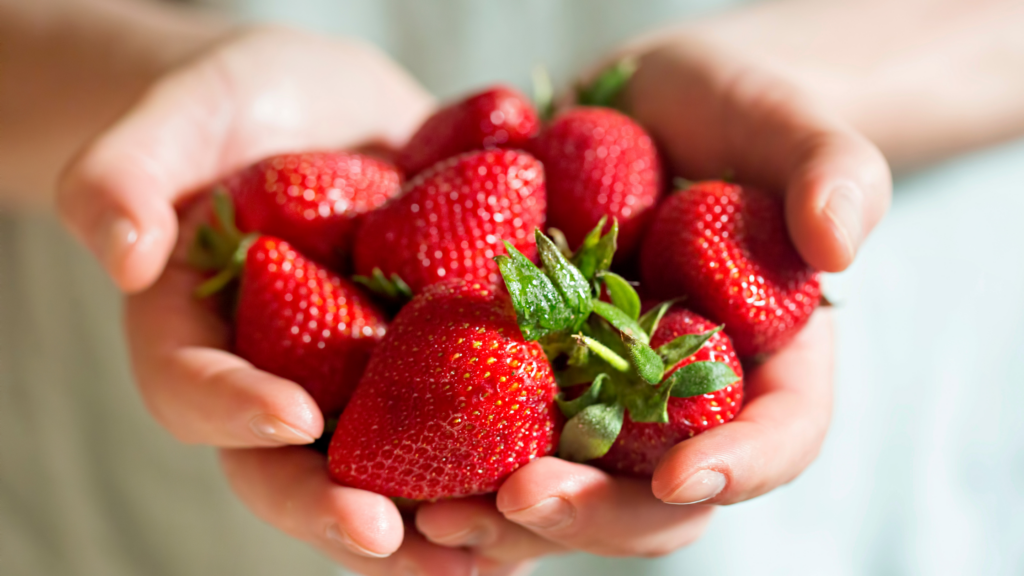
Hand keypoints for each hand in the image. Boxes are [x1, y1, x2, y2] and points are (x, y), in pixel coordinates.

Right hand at [55, 25, 495, 574]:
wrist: (326, 108)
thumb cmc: (233, 107)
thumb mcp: (174, 118)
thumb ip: (124, 175)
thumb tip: (119, 250)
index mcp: (196, 340)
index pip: (194, 391)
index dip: (235, 413)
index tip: (291, 418)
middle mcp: (277, 381)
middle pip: (292, 471)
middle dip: (338, 511)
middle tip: (387, 537)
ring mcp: (357, 382)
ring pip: (386, 471)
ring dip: (432, 519)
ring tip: (487, 547)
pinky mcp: (430, 362)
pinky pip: (462, 419)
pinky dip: (502, 454)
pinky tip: (554, 473)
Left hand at [414, 33, 888, 571]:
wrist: (645, 108)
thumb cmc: (733, 113)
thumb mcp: (790, 125)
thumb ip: (832, 171)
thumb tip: (840, 244)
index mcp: (768, 364)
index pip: (779, 436)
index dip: (740, 468)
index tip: (685, 478)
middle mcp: (682, 403)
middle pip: (656, 496)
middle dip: (593, 514)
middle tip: (522, 502)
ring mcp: (604, 397)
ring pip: (570, 489)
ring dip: (506, 518)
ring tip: (435, 515)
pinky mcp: (533, 375)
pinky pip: (499, 438)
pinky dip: (452, 463)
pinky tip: (395, 470)